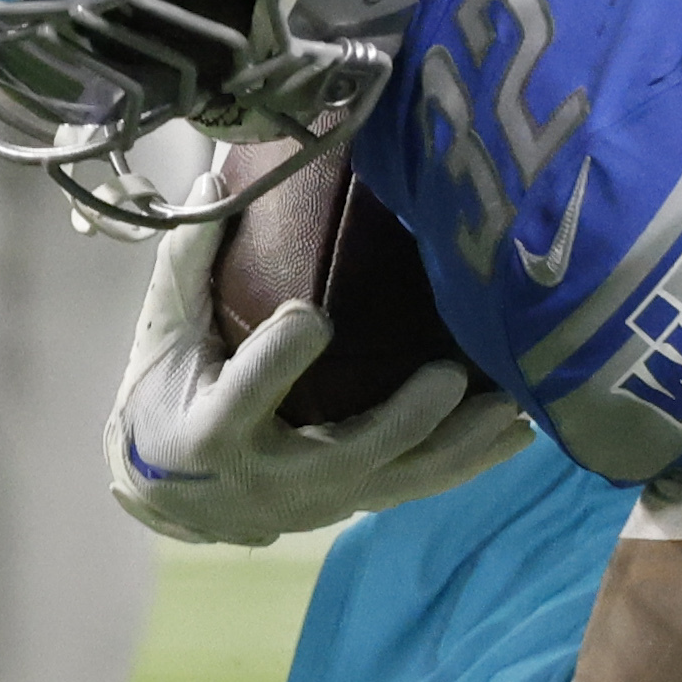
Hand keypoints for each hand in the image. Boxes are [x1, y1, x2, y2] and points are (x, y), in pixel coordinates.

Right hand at [106, 200, 527, 546]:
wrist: (164, 488)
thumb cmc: (165, 391)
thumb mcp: (164, 330)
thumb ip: (187, 259)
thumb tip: (214, 175)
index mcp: (212, 429)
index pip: (249, 391)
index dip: (280, 357)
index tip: (313, 316)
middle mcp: (269, 477)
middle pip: (346, 453)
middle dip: (406, 420)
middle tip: (454, 375)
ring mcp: (315, 502)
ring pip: (396, 480)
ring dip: (460, 448)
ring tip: (513, 410)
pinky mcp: (347, 505)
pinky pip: (412, 488)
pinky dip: (466, 464)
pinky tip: (517, 436)